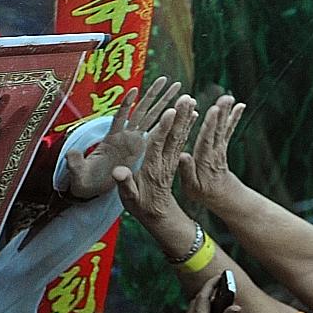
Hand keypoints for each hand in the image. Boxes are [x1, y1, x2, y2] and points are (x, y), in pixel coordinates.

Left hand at [65, 78, 182, 199]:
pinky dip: (167, 124)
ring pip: (152, 119)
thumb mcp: (78, 173)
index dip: (126, 104)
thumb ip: (75, 162)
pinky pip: (156, 134)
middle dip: (154, 95)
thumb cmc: (83, 180)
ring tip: (178, 88)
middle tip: (167, 79)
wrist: (91, 188)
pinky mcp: (141, 150)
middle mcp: (124, 137)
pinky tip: (178, 113)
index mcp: (111, 139)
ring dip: (164, 103)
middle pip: (141, 112)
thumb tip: (71, 153)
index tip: (134, 90)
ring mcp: (133, 142)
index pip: (120, 118)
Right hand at [113, 94, 197, 222]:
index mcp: (153, 169)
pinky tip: (193, 113)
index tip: (171, 112)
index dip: (164, 128)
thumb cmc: (140, 205)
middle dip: (180, 117)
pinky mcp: (174, 159)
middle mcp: (165, 162)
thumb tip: (119, 172)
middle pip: (173, 136)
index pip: (159, 145)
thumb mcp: (129, 198)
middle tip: (186, 98)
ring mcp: (171, 160)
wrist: (158, 214)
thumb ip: (125, 184)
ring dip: (186, 117)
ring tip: (190, 99)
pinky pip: (182, 139)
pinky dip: (188, 125)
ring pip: (180, 135)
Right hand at [177, 95, 244, 207]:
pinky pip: (228, 129)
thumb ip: (186, 171)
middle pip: (217, 131)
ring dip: (226, 112)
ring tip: (228, 97)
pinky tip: (240, 105)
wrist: (221, 195)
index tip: (212, 111)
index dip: (210, 126)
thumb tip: (183, 156)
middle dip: (220, 114)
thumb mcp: (191, 187)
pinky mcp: (222, 144)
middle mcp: (214, 152)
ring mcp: (220, 147)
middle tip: (224, 99)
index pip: (207, 140)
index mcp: (204, 161)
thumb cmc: (202, 192)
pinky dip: (234, 117)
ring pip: (223, 127)